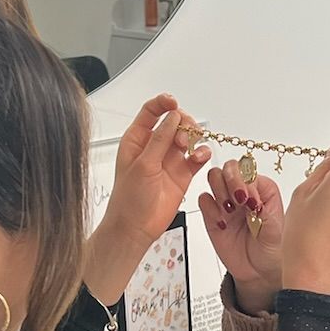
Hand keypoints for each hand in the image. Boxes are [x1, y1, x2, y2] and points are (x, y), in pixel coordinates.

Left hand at [85, 96, 208, 305]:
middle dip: (183, 124)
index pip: (151, 112)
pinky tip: (199, 158)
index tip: (174, 102)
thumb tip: (173, 117)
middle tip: (184, 137)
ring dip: (193, 138)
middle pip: (175, 122)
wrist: (135, 228)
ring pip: (188, 137)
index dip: (163, 103)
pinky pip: (196, 157)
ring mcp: (169, 160)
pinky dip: (201, 154)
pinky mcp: (182, 174)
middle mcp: (154, 147)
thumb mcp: (143, 165)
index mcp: (137, 140)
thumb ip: (160, 139)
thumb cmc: (128, 200)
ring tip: (190, 150)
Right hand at [198, 159, 285, 311]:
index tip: (250, 202)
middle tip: (236, 202)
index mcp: (263, 189)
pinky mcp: (212, 214)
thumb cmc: (272, 249)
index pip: (250, 171)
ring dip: (219, 191)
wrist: (258, 272)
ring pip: (214, 177)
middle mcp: (243, 190)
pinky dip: (209, 208)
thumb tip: (253, 199)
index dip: (247, 182)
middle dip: (231, 180)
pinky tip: (222, 223)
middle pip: (230, 168)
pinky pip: (203, 199)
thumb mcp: (275, 232)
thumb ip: (265, 213)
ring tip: (229, 212)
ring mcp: (227, 201)